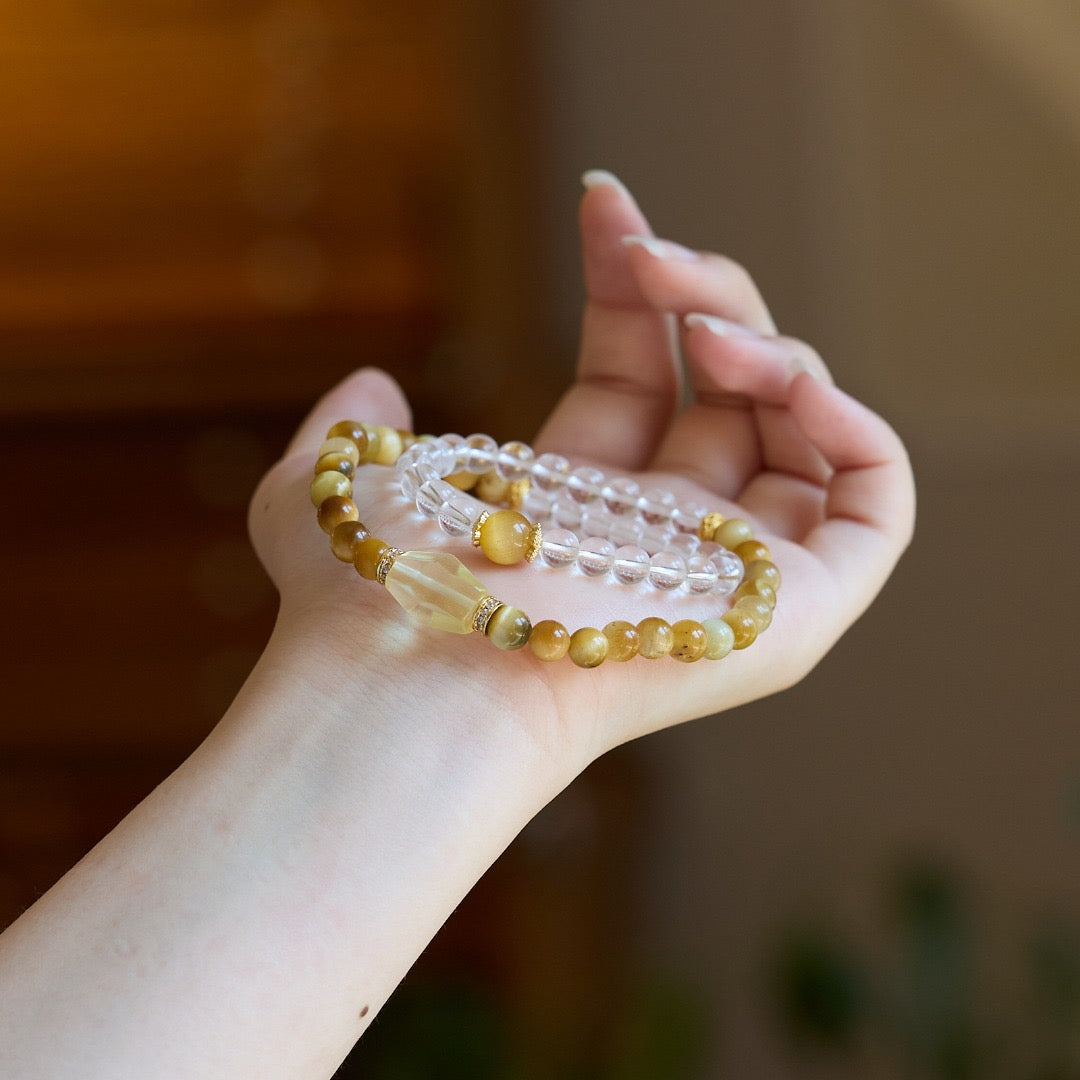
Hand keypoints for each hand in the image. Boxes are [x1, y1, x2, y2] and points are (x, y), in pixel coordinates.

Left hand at [249, 171, 914, 774]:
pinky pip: (875, 509)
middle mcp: (659, 538)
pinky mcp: (793, 615)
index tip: (604, 201)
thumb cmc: (367, 596)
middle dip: (703, 291)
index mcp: (578, 505)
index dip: (632, 285)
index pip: (638, 374)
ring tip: (706, 330)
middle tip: (648, 252)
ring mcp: (729, 575)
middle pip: (725, 387)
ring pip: (803, 431)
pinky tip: (786, 379)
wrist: (414, 679)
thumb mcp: (325, 490)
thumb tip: (370, 384)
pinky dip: (858, 429)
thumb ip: (342, 432)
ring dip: (773, 347)